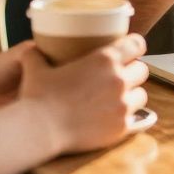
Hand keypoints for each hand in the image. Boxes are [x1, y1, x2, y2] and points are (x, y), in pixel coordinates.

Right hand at [18, 34, 149, 156]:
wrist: (40, 129)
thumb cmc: (38, 97)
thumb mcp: (35, 68)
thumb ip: (36, 54)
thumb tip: (31, 49)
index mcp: (105, 59)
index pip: (136, 44)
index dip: (134, 45)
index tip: (131, 49)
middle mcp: (119, 80)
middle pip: (142, 69)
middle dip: (134, 71)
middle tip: (121, 76)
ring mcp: (123, 105)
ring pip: (142, 94)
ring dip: (133, 95)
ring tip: (119, 98)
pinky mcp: (122, 127)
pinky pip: (135, 118)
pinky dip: (126, 117)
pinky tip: (114, 117)